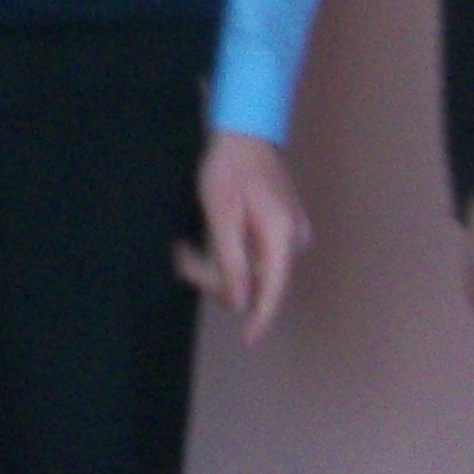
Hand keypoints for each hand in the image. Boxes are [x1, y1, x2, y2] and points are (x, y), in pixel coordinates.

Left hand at [176, 131, 312, 337]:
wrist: (245, 133)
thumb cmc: (230, 167)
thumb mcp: (222, 213)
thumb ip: (232, 259)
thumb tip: (241, 301)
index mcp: (282, 235)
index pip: (274, 289)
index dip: (261, 318)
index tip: (249, 341)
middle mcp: (292, 240)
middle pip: (257, 281)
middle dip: (218, 279)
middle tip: (181, 258)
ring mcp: (287, 236)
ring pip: (252, 271)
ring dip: (218, 267)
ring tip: (184, 249)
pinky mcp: (278, 231)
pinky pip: (253, 256)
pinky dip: (227, 256)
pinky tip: (202, 244)